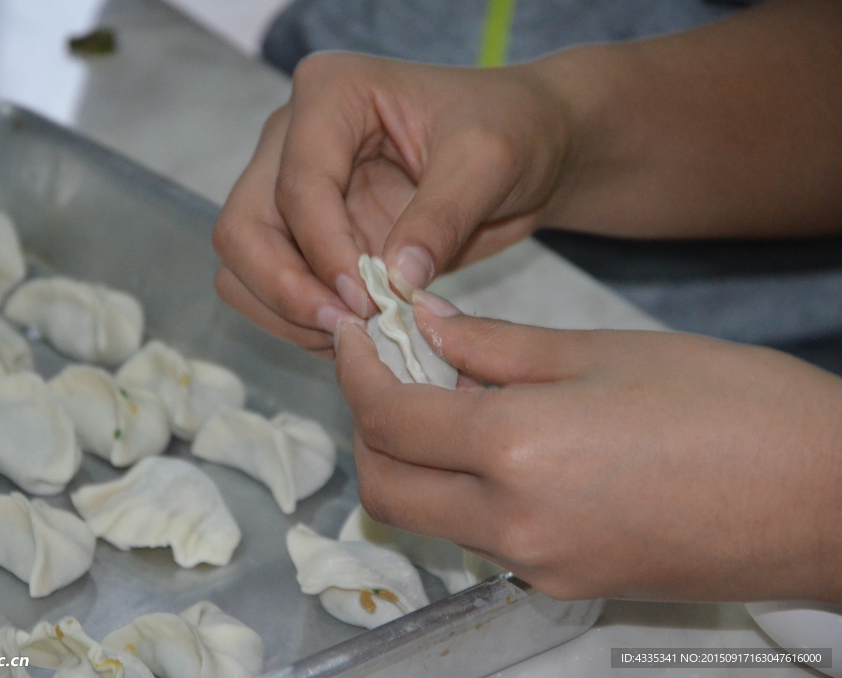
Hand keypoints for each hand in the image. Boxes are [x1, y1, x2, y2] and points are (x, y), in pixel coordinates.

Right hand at [212, 53, 571, 356]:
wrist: (526, 148)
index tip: (368, 300)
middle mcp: (292, 137)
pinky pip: (269, 285)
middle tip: (347, 329)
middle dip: (284, 288)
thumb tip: (394, 281)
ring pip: (242, 263)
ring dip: (283, 311)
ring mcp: (291, 188)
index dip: (324, 251)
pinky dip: (296, 320)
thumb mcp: (489, 162)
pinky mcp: (306, 234)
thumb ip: (441, 217)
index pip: (298, 184)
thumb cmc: (511, 129)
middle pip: (243, 227)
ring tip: (353, 337)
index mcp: (330, 93)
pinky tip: (353, 332)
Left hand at [334, 293, 841, 603]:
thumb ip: (496, 345)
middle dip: (369, 427)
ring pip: (428, 518)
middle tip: (392, 369)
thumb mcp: (604, 352)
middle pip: (384, 489)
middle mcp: (513, 525)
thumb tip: (425, 326)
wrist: (829, 500)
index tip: (356, 333)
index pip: (388, 417)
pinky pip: (482, 538)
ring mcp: (539, 566)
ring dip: (415, 461)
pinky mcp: (566, 585)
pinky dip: (465, 491)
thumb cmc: (734, 407)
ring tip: (455, 398)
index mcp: (517, 451)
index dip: (355, 368)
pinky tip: (505, 444)